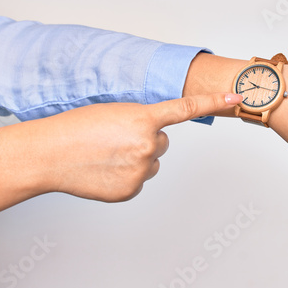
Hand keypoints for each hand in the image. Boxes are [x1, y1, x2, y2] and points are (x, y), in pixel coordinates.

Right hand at [0, 93, 241, 220]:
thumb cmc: (75, 127)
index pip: (186, 108)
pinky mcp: (131, 190)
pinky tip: (105, 171)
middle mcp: (148, 145)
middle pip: (163, 143)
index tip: (236, 97)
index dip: (212, 101)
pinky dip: (126, 177)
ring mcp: (141, 170)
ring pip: (152, 163)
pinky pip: (139, 181)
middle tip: (117, 141)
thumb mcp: (113, 112)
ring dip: (137, 160)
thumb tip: (154, 136)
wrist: (51, 154)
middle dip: (146, 141)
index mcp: (143, 118)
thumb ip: (139, 120)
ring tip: (107, 156)